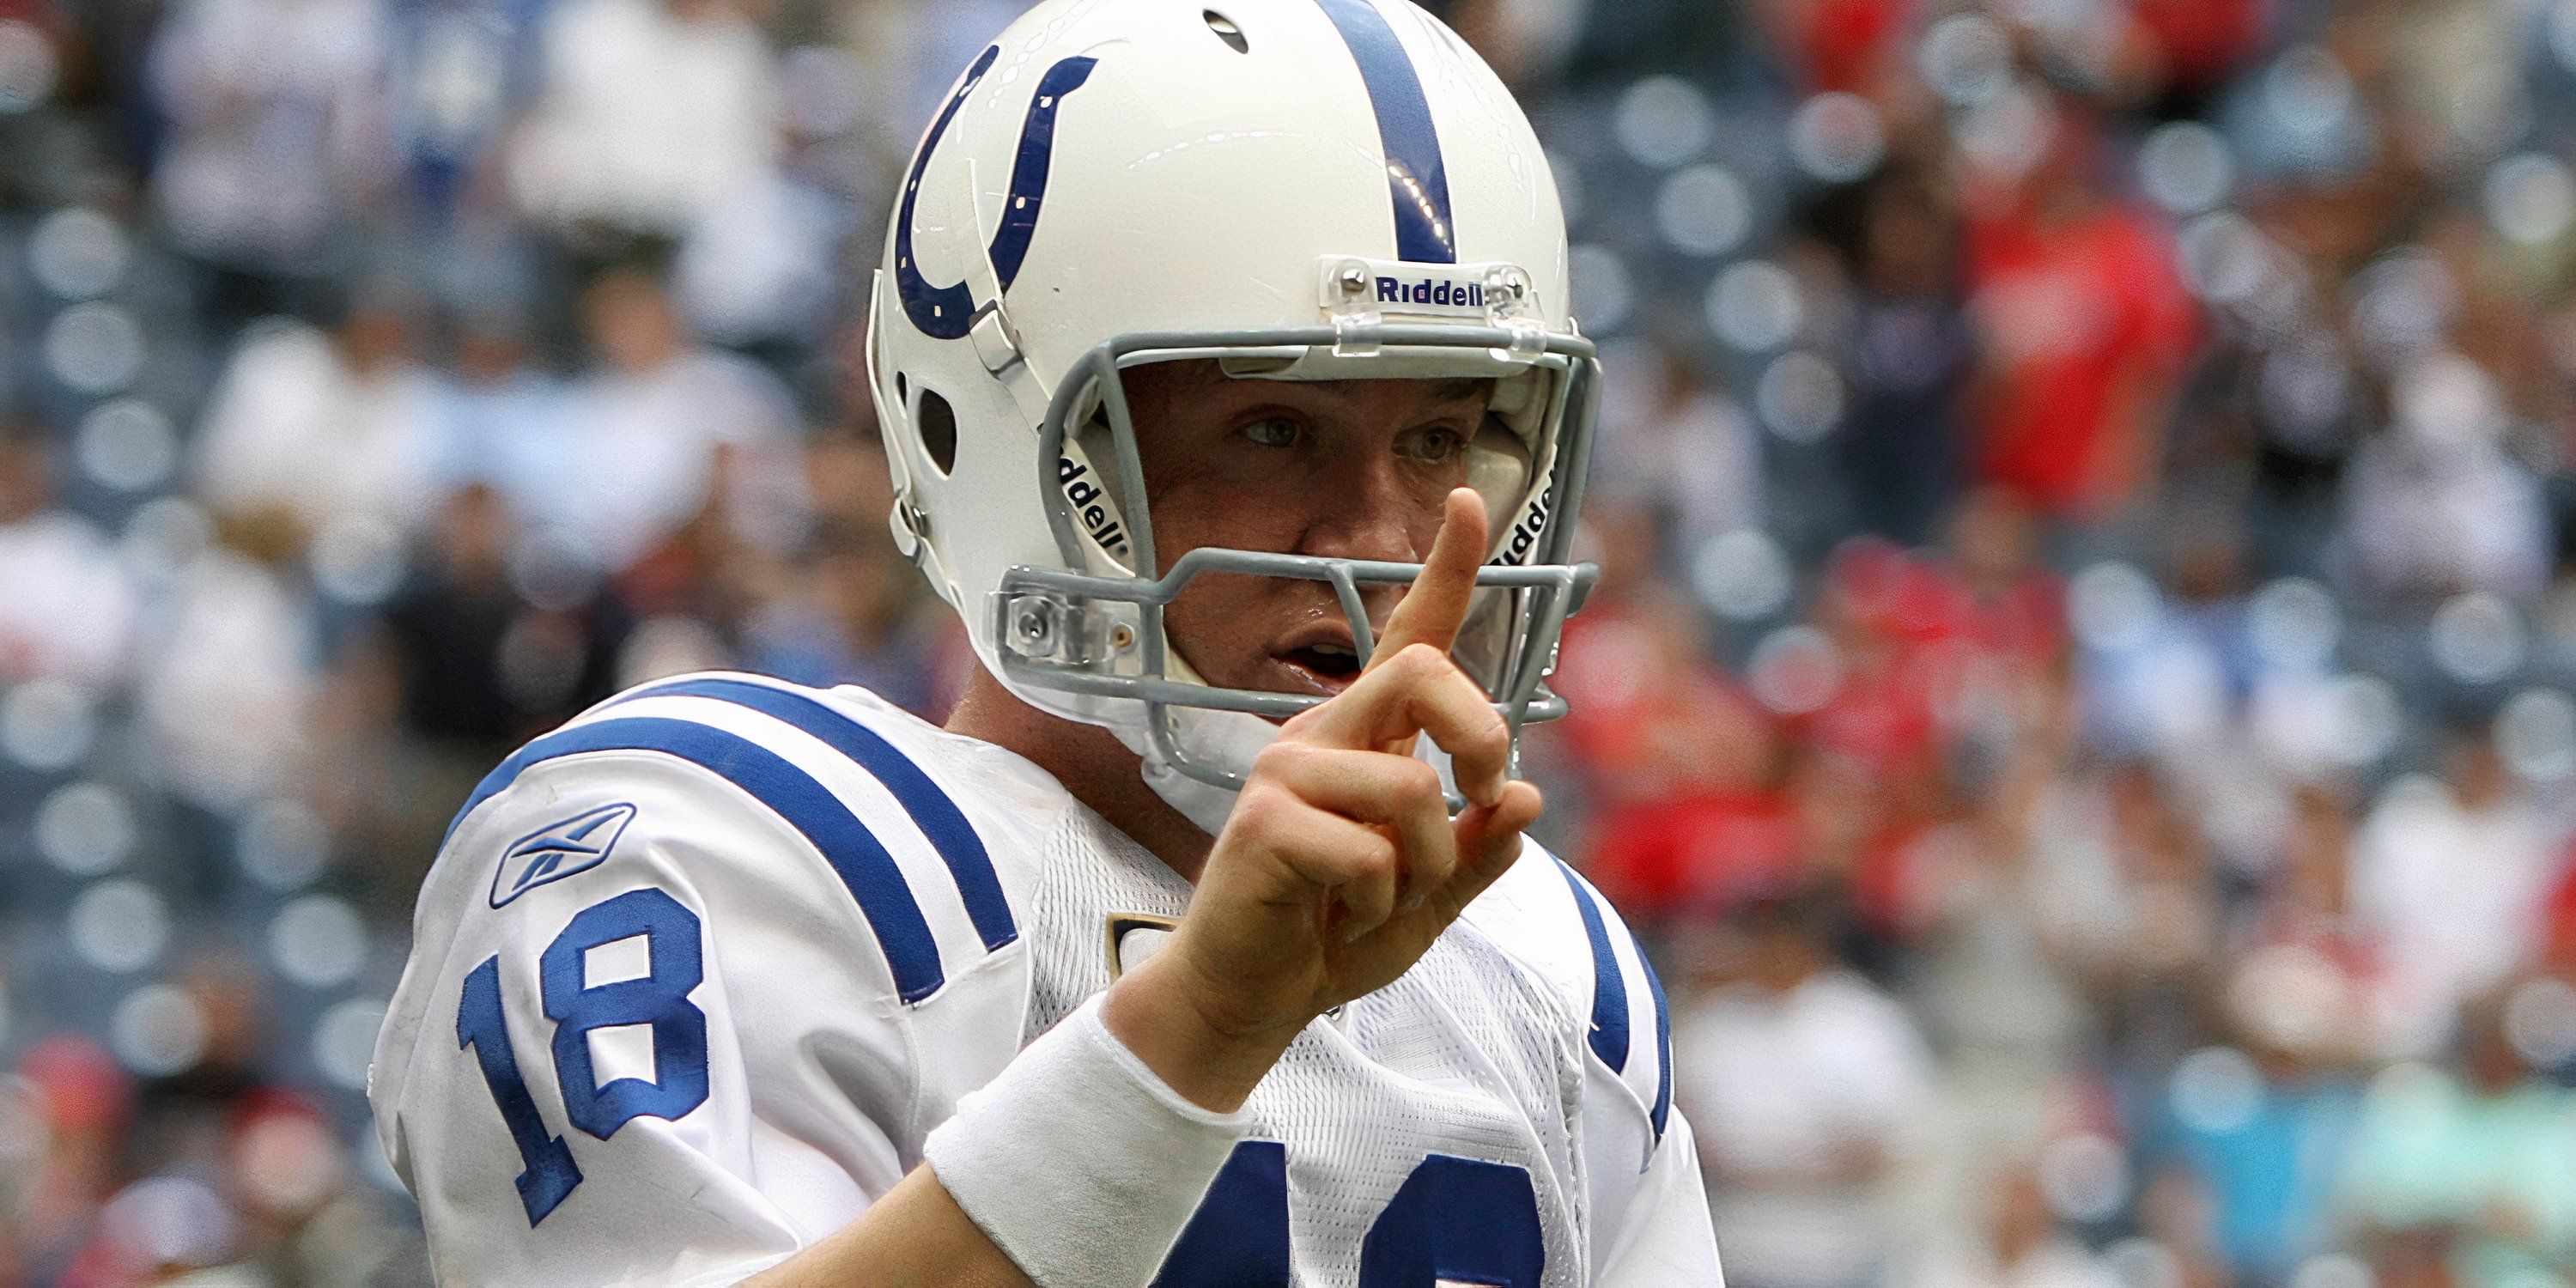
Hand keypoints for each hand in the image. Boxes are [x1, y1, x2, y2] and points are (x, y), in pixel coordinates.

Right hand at [1107, 489, 1544, 1107]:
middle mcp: (1322, 735)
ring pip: (1411, 788)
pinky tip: (1339, 917)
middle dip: (1480, 734)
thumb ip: (1478, 850)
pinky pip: (1372, 854)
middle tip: (1482, 792)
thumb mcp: (1430, 899)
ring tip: (1385, 900)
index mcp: (1365, 739)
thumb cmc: (1332, 939)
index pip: (1410, 636)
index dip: (1447, 566)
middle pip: (1426, 673)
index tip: (1471, 499)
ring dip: (1428, 866)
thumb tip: (1526, 793)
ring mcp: (1286, 770)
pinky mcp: (1263, 820)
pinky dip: (1382, 903)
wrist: (1248, 1000)